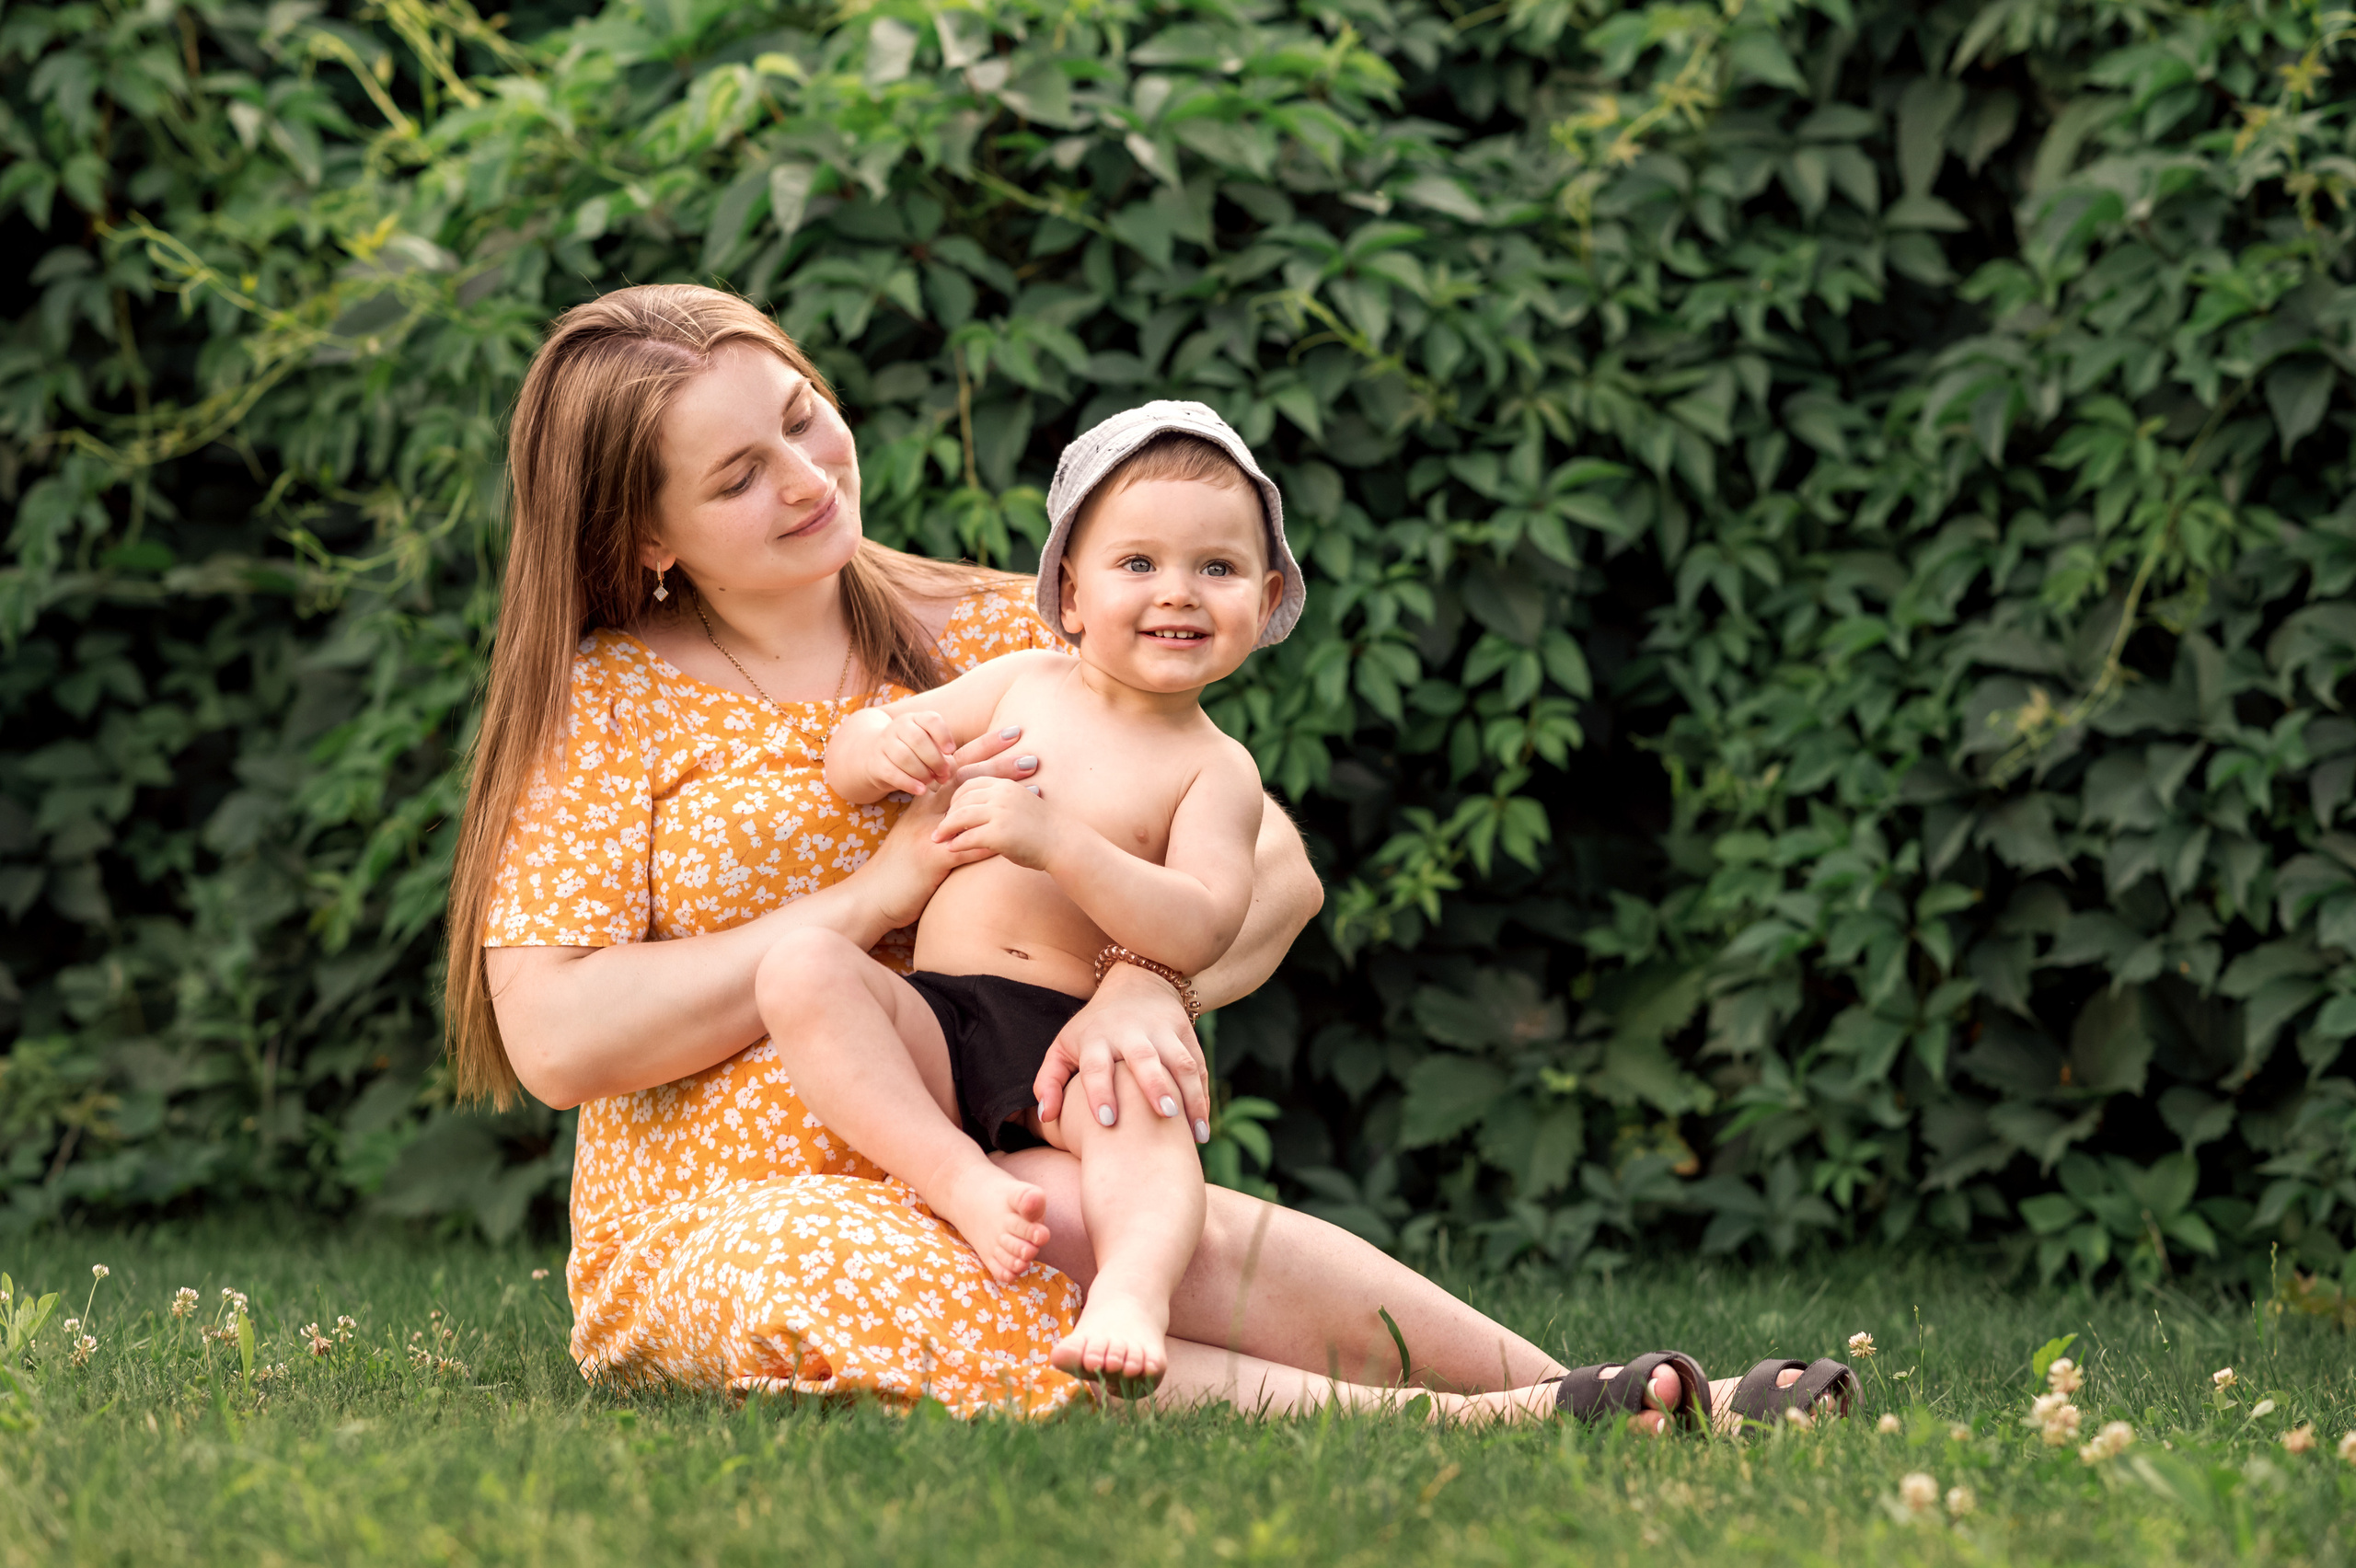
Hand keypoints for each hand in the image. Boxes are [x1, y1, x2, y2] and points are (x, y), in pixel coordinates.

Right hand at [858, 730, 1037, 927]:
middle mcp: (925, 811)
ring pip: (970, 807)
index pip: (956, 764)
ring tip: (1036, 790)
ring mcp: (927, 833)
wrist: (870, 895)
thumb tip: (971, 804)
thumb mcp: (919, 833)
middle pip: (965, 778)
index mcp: (923, 801)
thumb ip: (942, 816)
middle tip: (1031, 756)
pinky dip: (993, 841)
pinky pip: (967, 847)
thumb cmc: (899, 868)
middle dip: (999, 764)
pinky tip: (1017, 835)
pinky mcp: (930, 859)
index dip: (983, 746)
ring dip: (1004, 798)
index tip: (1011, 732)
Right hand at [867, 710, 1009, 797]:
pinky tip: (921, 791)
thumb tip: (1012, 753)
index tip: (952, 750)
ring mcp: (886, 745)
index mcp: (920, 720)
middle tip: (947, 775)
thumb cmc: (918, 758)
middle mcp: (902, 728)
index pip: (932, 721)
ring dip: (921, 770)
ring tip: (934, 784)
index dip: (943, 735)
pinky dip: (907, 781)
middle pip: (919, 739)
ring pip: (904, 755)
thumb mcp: (938, 749)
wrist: (873, 760)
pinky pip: (891, 771)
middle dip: (935, 758)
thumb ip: (966, 752)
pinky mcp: (876, 765)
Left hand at [932, 774, 1061, 869]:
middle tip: (937, 828)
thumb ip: (1000, 801)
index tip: (948, 811)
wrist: (1063, 843)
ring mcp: (1000, 813)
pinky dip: (957, 843)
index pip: (968, 784)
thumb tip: (977, 806)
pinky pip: (969, 837)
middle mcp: (1001, 794)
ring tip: (938, 839)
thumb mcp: (1020, 803)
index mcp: (1005, 784)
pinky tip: (951, 849)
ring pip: (961, 816)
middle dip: (946, 813)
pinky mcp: (999, 834)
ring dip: (946, 829)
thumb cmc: (1041, 828)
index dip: (955, 798)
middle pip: (961, 799)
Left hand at [1033, 960, 1208, 1140]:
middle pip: (1144, 1058)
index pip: (1097, 1065)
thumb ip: (1049, 1081)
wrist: (1137, 982)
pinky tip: (1201, 1126)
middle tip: (1164, 1115)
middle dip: (1155, 1086)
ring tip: (1196, 1134)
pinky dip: (1202, 1095)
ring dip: (1190, 1096)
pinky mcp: (1186, 1032)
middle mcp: (1131, 1033)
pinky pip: (1199, 1065)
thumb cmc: (1093, 1028)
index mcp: (1096, 1038)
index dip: (1100, 1091)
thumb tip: (1046, 1118)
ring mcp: (1162, 1031)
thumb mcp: (1064, 1046)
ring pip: (1180, 1062)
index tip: (1106, 1121)